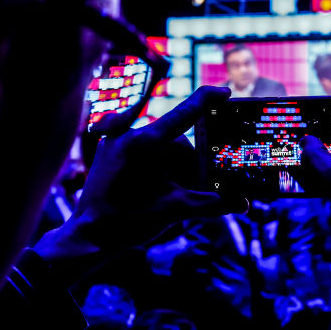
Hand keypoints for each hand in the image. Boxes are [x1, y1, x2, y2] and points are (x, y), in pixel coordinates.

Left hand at [34, 86, 241, 264]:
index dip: (207, 100)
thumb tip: (243, 203)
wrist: (87, 238)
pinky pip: (143, 151)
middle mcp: (128, 135)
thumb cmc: (127, 222)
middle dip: (188, 165)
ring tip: (169, 196)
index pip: (184, 114)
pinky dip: (157, 166)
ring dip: (173, 168)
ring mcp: (116, 141)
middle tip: (190, 190)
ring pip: (162, 148)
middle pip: (177, 142)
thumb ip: (211, 203)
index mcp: (144, 143)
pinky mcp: (110, 150)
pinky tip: (156, 188)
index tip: (225, 91)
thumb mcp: (174, 211)